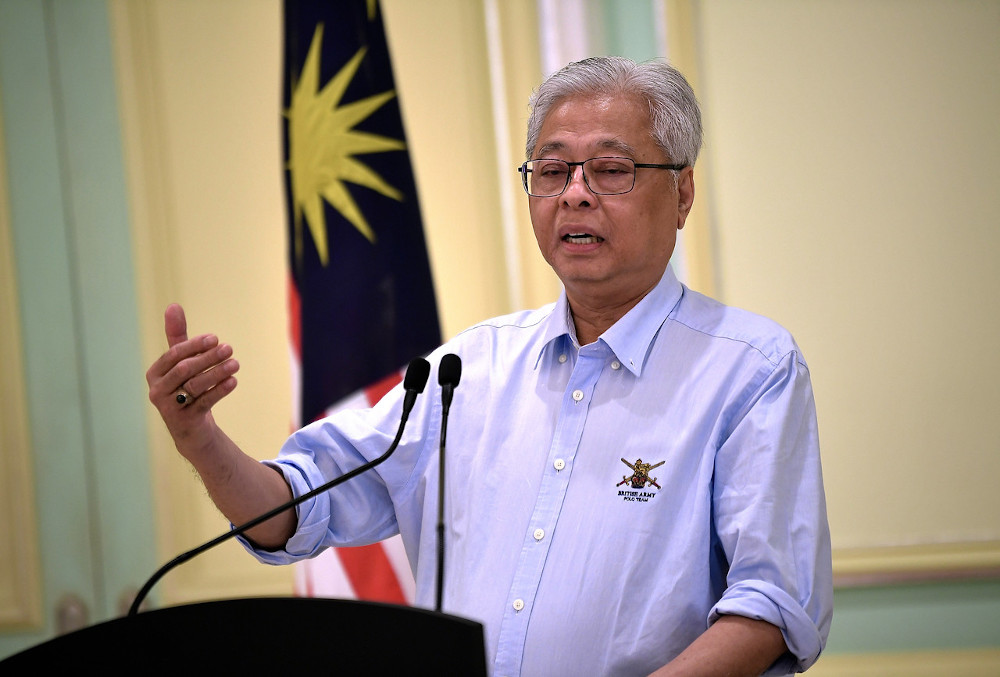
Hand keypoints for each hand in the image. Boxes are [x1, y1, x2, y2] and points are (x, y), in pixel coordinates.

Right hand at [146, 303, 239, 451]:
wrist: (191, 428)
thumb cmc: (186, 387)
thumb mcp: (182, 362)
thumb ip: (178, 336)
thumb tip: (173, 305)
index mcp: (155, 372)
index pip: (174, 354)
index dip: (195, 345)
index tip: (215, 338)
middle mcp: (157, 390)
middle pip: (184, 369)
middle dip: (208, 357)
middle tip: (229, 348)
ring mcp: (168, 407)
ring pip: (194, 385)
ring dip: (217, 372)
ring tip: (235, 364)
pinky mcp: (184, 421)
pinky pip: (204, 402)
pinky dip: (219, 390)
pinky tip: (233, 381)